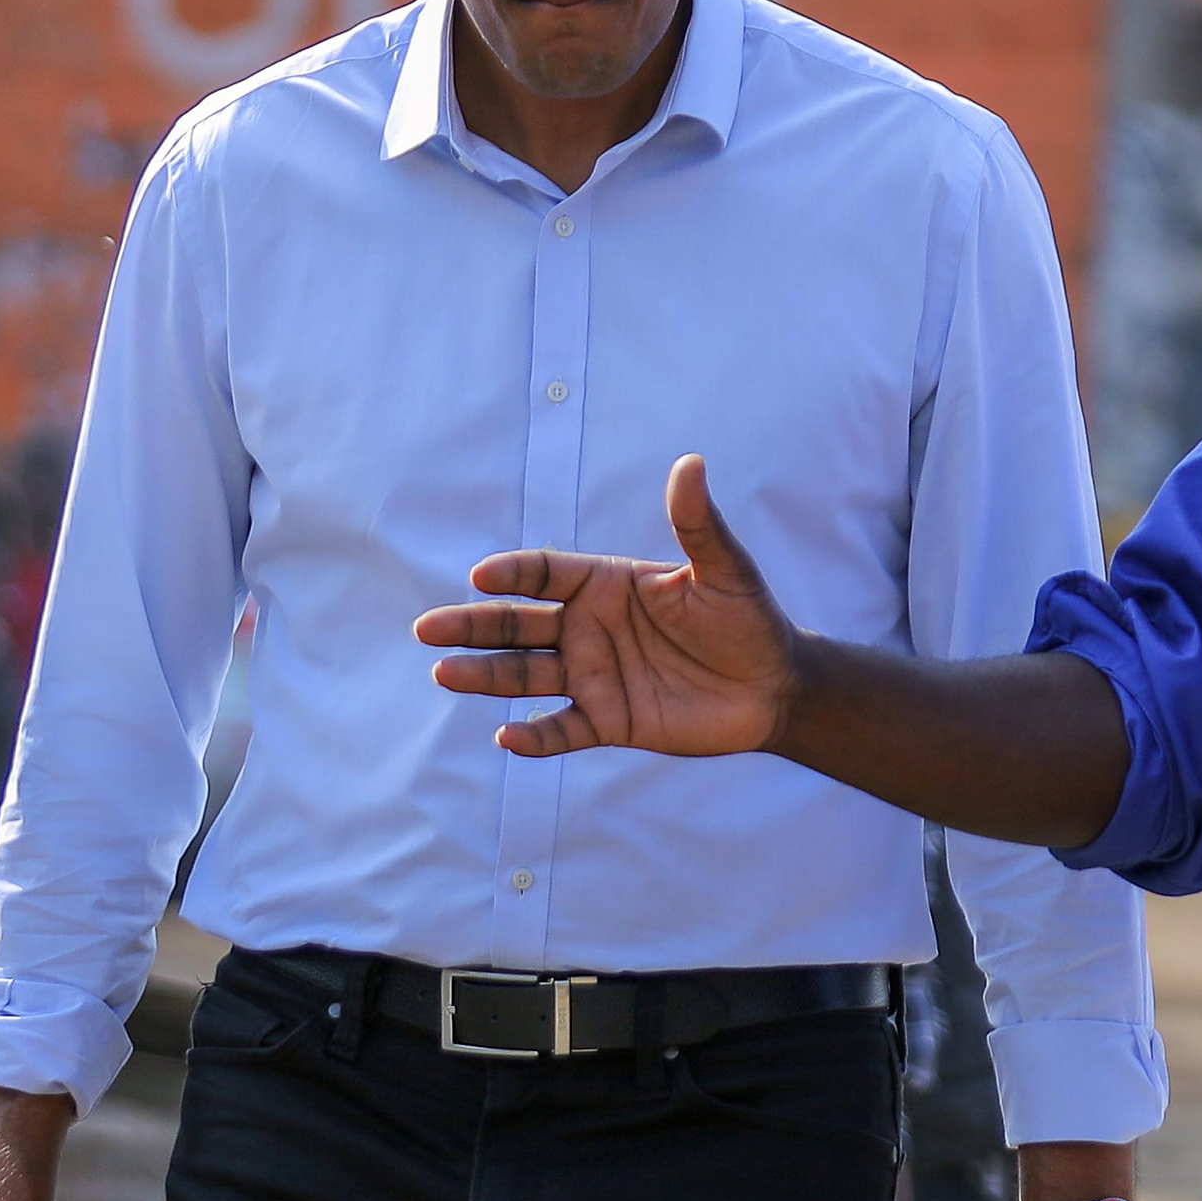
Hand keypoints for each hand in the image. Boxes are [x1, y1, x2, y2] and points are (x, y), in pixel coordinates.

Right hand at [417, 454, 799, 759]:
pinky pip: (561, 728)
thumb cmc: (749, 619)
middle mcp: (587, 628)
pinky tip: (508, 737)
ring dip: (485, 675)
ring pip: (525, 675)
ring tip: (445, 673)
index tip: (483, 578)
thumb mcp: (724, 570)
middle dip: (472, 626)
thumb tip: (691, 463)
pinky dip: (535, 735)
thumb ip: (698, 523)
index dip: (512, 575)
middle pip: (517, 624)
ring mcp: (592, 675)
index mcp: (605, 584)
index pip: (544, 573)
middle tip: (427, 630)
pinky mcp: (607, 720)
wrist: (774, 687)